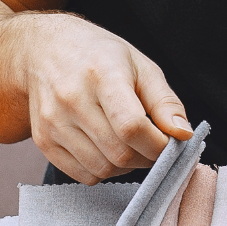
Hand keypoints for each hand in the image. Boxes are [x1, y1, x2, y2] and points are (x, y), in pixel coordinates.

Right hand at [6, 11, 191, 183]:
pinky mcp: (42, 140)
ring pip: (102, 168)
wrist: (47, 51)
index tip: (173, 142)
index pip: (132, 127)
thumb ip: (165, 102)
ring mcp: (53, 123)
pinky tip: (111, 151)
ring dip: (128, 167)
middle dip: (148, 157)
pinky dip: (104, 171)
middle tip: (157, 145)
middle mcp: (72, 101)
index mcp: (102, 76)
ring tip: (136, 146)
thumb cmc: (102, 57)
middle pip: (119, 152)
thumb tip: (183, 134)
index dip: (159, 144)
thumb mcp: (143, 67)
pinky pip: (81, 174)